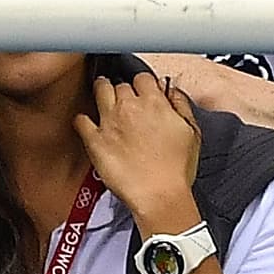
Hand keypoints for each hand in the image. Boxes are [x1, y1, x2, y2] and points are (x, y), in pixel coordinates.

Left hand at [75, 71, 202, 231]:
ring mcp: (109, 123)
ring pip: (100, 91)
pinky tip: (86, 122)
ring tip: (102, 92)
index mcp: (154, 102)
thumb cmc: (177, 169)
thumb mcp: (192, 131)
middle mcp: (129, 107)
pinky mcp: (95, 141)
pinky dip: (82, 119)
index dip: (143, 84)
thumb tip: (172, 91)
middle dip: (123, 89)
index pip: (142, 78)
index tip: (143, 91)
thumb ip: (181, 105)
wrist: (159, 195)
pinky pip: (81, 120)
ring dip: (101, 89)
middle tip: (124, 98)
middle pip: (120, 84)